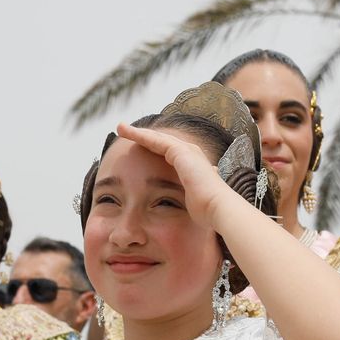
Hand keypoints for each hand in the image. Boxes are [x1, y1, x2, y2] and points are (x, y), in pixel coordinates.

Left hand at [114, 122, 234, 226]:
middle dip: (144, 136)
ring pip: (157, 138)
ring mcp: (187, 151)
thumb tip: (198, 200)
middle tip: (125, 131)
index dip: (153, 148)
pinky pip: (156, 140)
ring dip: (138, 132)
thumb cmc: (208, 212)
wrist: (218, 209)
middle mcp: (191, 154)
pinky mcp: (181, 152)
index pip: (169, 152)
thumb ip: (193, 197)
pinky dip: (141, 135)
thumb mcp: (195, 202)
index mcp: (194, 165)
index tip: (138, 147)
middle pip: (162, 142)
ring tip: (121, 128)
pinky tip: (128, 133)